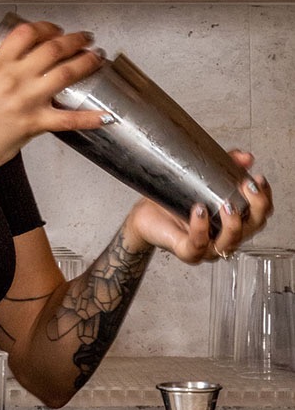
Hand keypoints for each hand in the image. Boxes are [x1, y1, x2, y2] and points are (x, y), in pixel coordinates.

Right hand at [0, 18, 109, 175]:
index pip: (27, 34)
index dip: (44, 26)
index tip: (52, 29)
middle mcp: (15, 79)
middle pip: (53, 49)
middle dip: (74, 39)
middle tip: (84, 38)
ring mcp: (28, 101)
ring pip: (65, 74)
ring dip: (86, 62)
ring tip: (97, 57)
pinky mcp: (36, 123)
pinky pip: (67, 120)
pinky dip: (88, 118)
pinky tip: (104, 115)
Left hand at [125, 151, 273, 263]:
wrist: (145, 214)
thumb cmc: (174, 201)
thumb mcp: (201, 179)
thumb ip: (224, 166)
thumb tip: (246, 157)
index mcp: (232, 222)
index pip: (260, 215)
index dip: (264, 199)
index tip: (258, 179)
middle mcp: (224, 237)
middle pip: (252, 229)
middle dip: (255, 208)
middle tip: (247, 187)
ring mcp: (207, 248)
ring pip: (230, 242)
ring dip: (232, 223)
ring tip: (226, 203)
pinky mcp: (187, 251)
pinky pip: (198, 244)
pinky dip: (200, 228)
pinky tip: (199, 211)